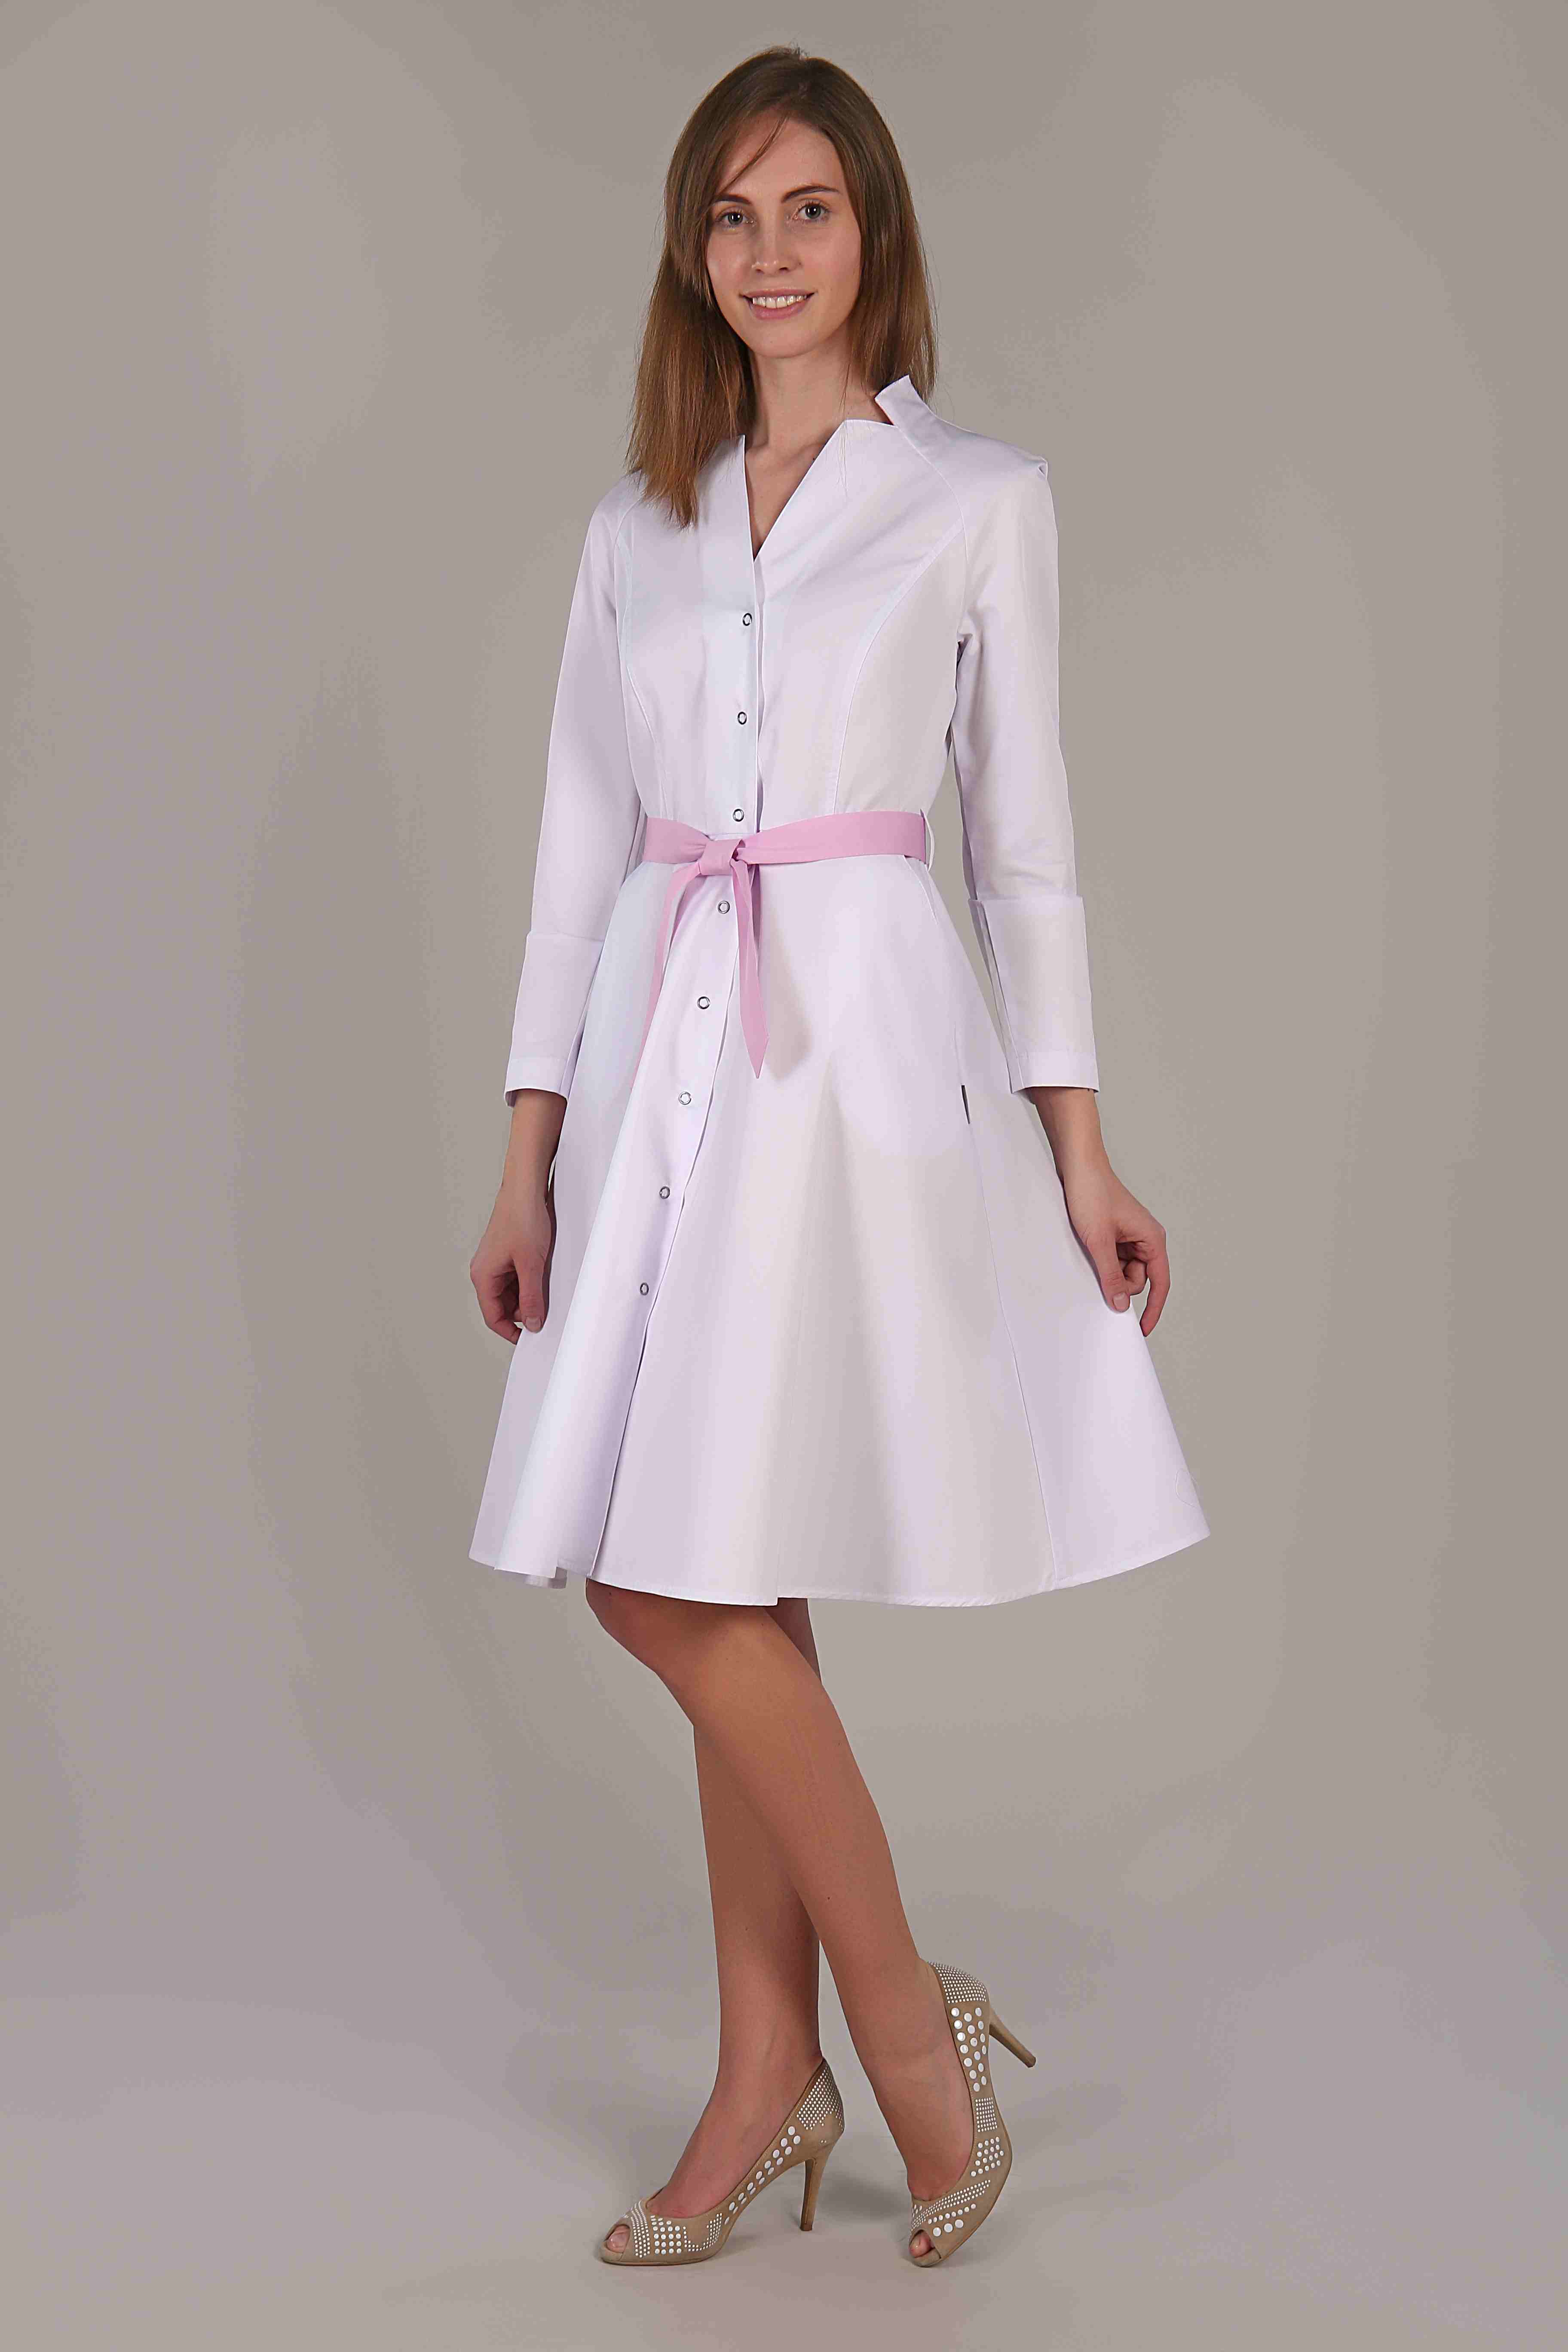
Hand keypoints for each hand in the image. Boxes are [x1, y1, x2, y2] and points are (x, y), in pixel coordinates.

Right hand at [470, 1174, 554, 1342]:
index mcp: (483, 1276)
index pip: (494, 1317)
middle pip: (503, 1306)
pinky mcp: (508, 1254)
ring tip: (547, 1288)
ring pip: (512, 1292)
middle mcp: (485, 1271)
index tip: (532, 1340)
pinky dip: (530, 1282)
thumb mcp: (531, 1265)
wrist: (526, 1187)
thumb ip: (532, 1297)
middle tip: (546, 1313)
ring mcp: (496, 1262)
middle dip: (523, 1312)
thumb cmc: (523, 1219)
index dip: (512, 1332)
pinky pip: (517, 1278)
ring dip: (529, 1296)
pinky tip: (544, 1276)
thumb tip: (533, 1324)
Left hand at [1057, 1155, 1169, 1335]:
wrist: (1078, 1167)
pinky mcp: (1116, 1235)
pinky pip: (1113, 1259)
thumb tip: (1120, 1305)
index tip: (1142, 1329)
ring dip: (1107, 1270)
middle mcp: (1146, 1239)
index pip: (1160, 1283)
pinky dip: (1102, 1261)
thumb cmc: (1093, 1194)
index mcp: (1152, 1239)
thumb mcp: (1099, 1241)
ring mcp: (1130, 1238)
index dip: (1153, 1308)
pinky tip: (1089, 1249)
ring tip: (1090, 1250)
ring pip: (1123, 1271)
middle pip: (1138, 1280)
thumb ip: (1111, 1275)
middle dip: (1119, 1282)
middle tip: (1097, 1269)